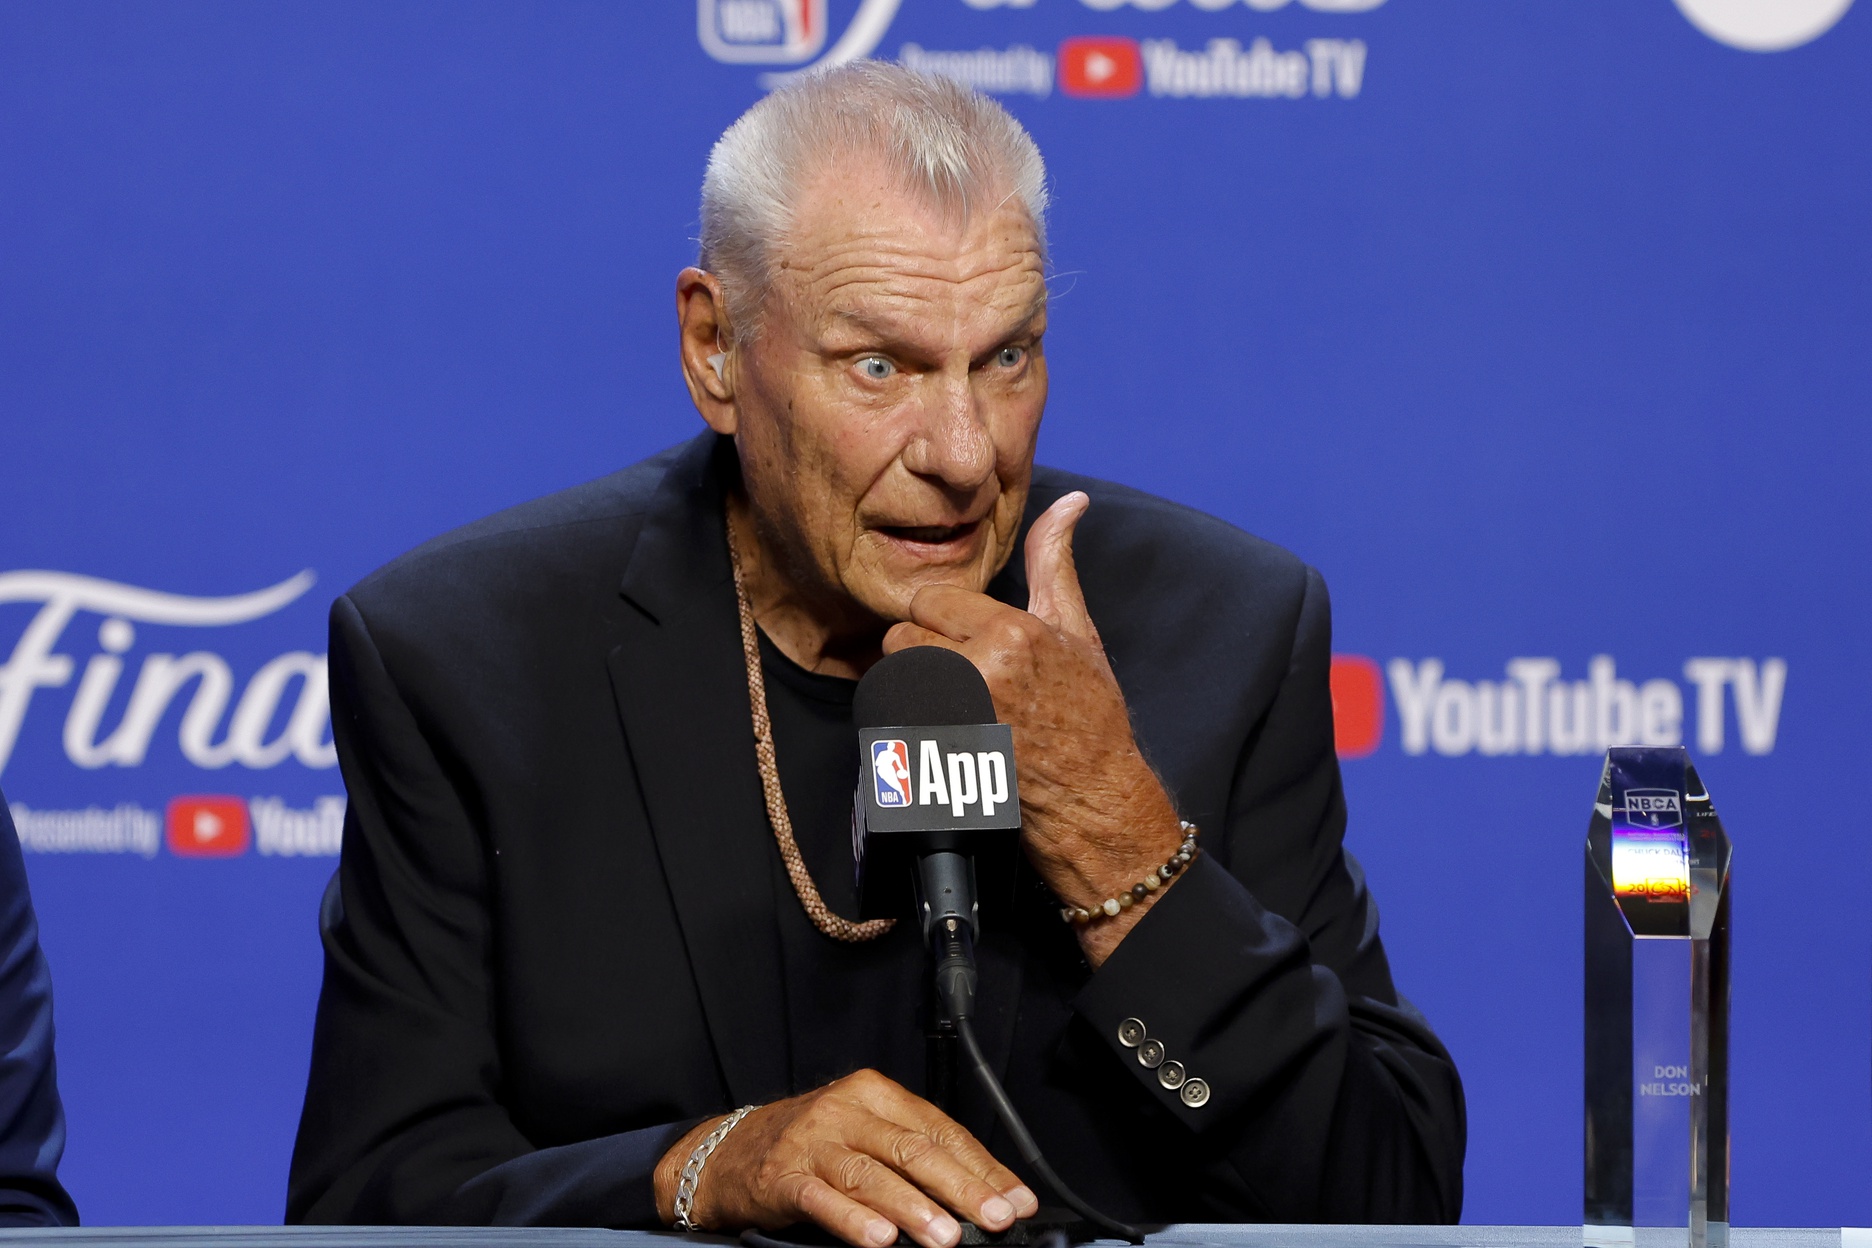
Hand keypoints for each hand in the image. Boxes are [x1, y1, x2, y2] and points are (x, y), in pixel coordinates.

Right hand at [654, 1070, 1037, 1246]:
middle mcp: (846, 1110)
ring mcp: (813, 1141)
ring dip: (913, 1209)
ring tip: (944, 1236)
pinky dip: (853, 1220)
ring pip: (872, 1174)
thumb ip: (914, 1157)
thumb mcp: (864, 1133)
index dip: (983, 1167)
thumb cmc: (810, 1144)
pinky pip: (823, 1198)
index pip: (941, 1129)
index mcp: (875, 1094)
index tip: (1015, 1200)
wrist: (728, 1152)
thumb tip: (981, 1195)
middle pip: (914, 1150)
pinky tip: (879, 1239)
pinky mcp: (782, 1176)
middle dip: (962, 1188)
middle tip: (993, 1218)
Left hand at [883, 492, 1185, 965]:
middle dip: (922, 654)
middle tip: (958, 677)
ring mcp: (952, 720)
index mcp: (1010, 633)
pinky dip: (905, 728)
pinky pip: (890, 724)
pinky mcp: (935, 758)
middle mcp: (978, 672)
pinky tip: (942, 735)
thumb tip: (1070, 502)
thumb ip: (1054, 564)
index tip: (965, 642)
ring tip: (952, 706)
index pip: (931, 600)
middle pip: (902, 638)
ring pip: (892, 680)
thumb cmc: (1090, 717)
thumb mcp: (1078, 632)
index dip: (944, 620)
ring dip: (910, 690)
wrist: (1093, 800)